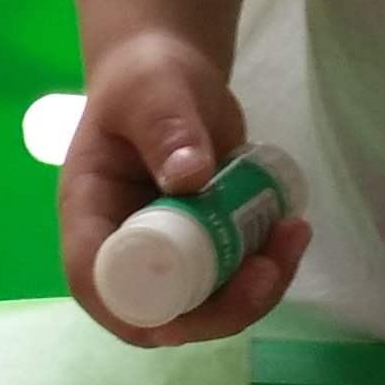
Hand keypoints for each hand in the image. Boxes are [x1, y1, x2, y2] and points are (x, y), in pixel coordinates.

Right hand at [58, 24, 310, 345]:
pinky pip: (232, 279)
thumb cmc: (147, 77)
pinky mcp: (203, 246)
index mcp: (90, 216)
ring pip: (205, 304)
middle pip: (162, 312)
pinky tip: (291, 226)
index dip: (144, 312)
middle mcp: (123, 246)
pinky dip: (266, 265)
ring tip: (293, 234)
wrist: (171, 72)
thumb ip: (166, 124)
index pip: (100, 284)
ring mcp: (166, 252)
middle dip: (221, 306)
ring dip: (255, 287)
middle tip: (269, 266)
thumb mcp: (152, 91)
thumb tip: (189, 176)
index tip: (198, 306)